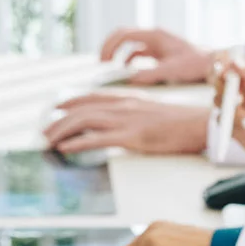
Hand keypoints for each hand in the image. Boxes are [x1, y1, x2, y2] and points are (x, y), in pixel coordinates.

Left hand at [44, 93, 208, 154]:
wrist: (199, 124)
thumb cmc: (179, 122)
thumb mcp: (151, 111)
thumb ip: (132, 113)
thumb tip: (116, 123)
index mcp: (128, 98)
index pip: (91, 97)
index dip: (70, 102)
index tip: (56, 110)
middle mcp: (124, 105)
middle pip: (82, 109)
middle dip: (59, 120)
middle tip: (45, 131)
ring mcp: (127, 120)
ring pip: (85, 121)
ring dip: (62, 130)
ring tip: (49, 141)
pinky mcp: (132, 137)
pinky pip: (98, 139)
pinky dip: (78, 143)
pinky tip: (66, 149)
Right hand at [101, 27, 214, 84]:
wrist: (214, 64)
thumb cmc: (196, 64)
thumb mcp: (171, 71)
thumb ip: (150, 75)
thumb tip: (130, 81)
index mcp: (154, 35)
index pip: (123, 34)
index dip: (109, 46)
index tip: (103, 62)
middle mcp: (154, 36)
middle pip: (123, 37)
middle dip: (110, 49)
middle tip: (102, 65)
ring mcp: (157, 44)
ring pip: (130, 46)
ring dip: (119, 56)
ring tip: (111, 71)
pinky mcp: (160, 53)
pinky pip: (139, 55)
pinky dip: (130, 63)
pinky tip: (128, 75)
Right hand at [214, 57, 244, 173]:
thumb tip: (235, 60)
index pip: (229, 60)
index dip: (221, 62)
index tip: (222, 71)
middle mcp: (242, 88)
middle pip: (218, 78)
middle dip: (223, 87)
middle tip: (238, 99)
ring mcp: (235, 107)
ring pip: (218, 99)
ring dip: (233, 111)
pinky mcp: (231, 125)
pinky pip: (219, 119)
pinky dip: (231, 123)